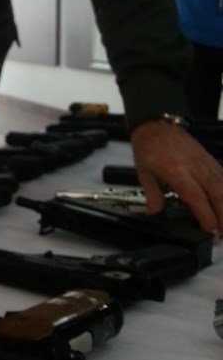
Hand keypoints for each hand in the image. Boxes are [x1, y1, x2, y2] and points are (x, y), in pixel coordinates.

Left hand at [131, 120, 222, 235]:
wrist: (157, 124)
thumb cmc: (149, 148)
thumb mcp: (144, 174)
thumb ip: (153, 196)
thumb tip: (155, 216)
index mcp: (178, 173)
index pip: (198, 199)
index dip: (207, 218)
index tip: (210, 233)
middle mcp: (197, 169)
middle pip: (218, 195)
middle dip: (222, 217)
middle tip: (220, 235)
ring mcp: (206, 163)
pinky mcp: (210, 159)